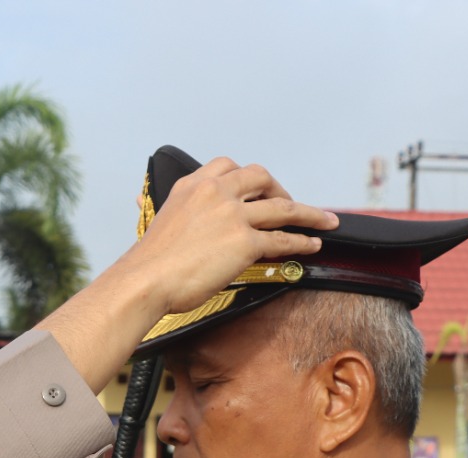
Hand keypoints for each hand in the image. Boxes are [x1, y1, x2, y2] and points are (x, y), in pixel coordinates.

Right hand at [40, 157, 336, 392]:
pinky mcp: (244, 241)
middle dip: (279, 189)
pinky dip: (301, 240)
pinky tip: (312, 244)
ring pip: (282, 206)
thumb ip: (167, 209)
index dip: (247, 178)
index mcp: (192, 185)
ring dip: (308, 213)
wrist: (145, 280)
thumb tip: (142, 201)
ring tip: (326, 221)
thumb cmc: (148, 262)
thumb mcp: (156, 220)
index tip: (256, 188)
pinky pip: (282, 237)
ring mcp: (233, 214)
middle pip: (260, 177)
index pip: (227, 166)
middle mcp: (215, 192)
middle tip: (288, 204)